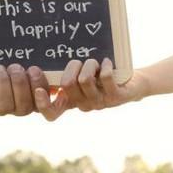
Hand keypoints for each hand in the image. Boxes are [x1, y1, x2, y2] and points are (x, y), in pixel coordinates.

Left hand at [0, 38, 52, 116]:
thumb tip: (51, 55)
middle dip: (21, 86)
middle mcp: (14, 105)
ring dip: (3, 85)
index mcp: (32, 96)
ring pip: (3, 107)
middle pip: (24, 109)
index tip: (36, 72)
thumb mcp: (20, 54)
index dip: (45, 99)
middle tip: (15, 66)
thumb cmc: (0, 50)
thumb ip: (36, 60)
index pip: (46, 109)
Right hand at [34, 57, 151, 120]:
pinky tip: (107, 63)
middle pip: (67, 84)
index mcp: (70, 101)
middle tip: (81, 62)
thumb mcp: (81, 76)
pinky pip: (104, 78)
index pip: (51, 113)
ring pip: (85, 79)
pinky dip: (105, 65)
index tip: (39, 89)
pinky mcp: (115, 98)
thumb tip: (43, 60)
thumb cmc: (102, 76)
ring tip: (96, 63)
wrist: (133, 84)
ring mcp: (99, 103)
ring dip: (90, 64)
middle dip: (73, 65)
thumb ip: (65, 74)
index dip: (42, 103)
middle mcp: (82, 105)